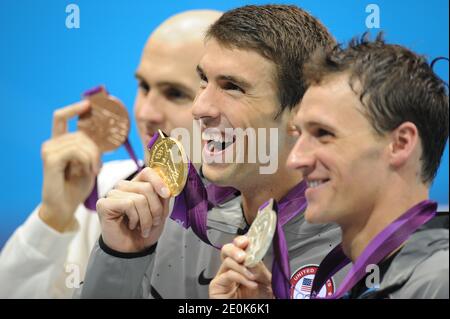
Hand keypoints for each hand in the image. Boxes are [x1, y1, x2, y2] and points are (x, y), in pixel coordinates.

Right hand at [40, 101, 100, 231]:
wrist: (64, 207)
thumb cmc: (77, 186)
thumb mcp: (89, 163)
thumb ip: (93, 149)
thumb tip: (107, 134)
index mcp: (60, 143)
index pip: (61, 117)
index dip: (75, 108)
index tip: (89, 104)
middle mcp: (52, 144)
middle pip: (81, 133)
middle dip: (96, 148)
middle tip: (98, 165)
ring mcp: (49, 151)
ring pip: (81, 142)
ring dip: (94, 156)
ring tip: (94, 170)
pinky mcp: (50, 160)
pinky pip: (76, 151)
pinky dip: (88, 160)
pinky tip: (90, 171)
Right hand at [96, 167, 170, 252]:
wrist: (133, 249)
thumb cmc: (145, 230)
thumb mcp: (161, 212)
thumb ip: (163, 197)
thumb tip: (169, 187)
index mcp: (137, 184)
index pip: (148, 172)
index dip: (159, 181)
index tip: (167, 195)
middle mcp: (124, 186)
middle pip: (147, 187)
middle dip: (155, 209)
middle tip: (154, 222)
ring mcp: (112, 193)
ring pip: (139, 198)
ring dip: (146, 217)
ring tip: (143, 227)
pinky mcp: (104, 203)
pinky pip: (128, 204)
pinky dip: (135, 218)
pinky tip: (131, 225)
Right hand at [209, 236, 273, 298]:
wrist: (253, 314)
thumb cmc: (258, 300)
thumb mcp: (265, 281)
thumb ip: (260, 267)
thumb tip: (254, 256)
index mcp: (242, 264)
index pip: (238, 247)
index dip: (241, 241)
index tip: (247, 241)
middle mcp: (230, 268)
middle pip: (226, 249)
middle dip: (235, 249)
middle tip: (243, 255)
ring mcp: (222, 276)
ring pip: (227, 261)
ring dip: (242, 267)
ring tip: (252, 276)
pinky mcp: (216, 286)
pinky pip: (227, 275)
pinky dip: (240, 277)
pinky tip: (250, 283)